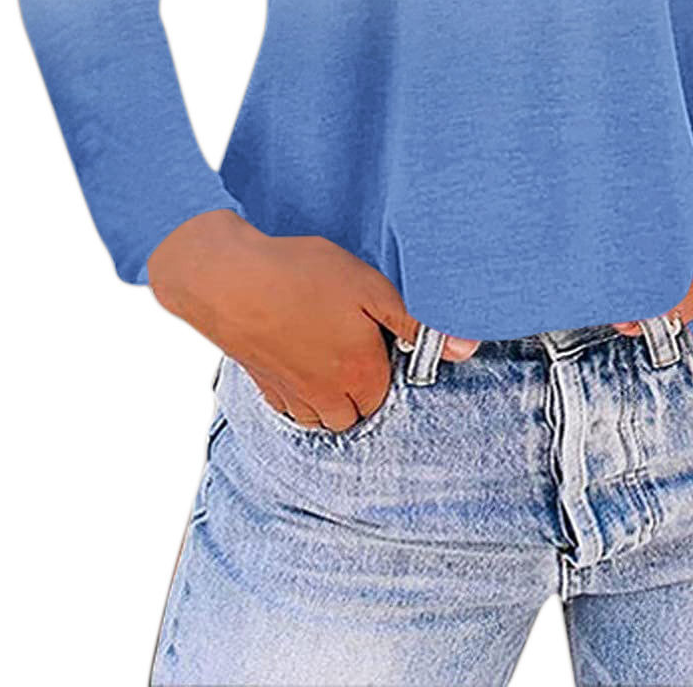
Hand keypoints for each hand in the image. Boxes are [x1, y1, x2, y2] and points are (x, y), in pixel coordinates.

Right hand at [147, 210, 478, 428]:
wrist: (227, 278)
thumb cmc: (301, 276)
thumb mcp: (371, 288)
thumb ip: (417, 323)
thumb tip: (466, 349)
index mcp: (359, 376)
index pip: (388, 394)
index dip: (388, 363)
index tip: (380, 336)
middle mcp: (325, 397)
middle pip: (356, 413)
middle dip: (362, 386)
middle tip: (355, 342)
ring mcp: (290, 395)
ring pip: (322, 417)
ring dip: (331, 395)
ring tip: (329, 350)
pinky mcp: (261, 385)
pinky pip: (290, 406)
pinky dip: (299, 392)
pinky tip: (297, 353)